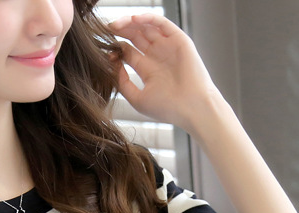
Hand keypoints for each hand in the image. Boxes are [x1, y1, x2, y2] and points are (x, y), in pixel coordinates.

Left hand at [109, 14, 221, 132]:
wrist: (192, 108)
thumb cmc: (168, 108)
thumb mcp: (137, 98)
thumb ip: (122, 83)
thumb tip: (114, 64)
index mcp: (148, 70)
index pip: (127, 51)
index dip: (115, 49)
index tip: (106, 51)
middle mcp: (157, 56)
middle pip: (135, 36)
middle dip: (120, 31)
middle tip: (106, 30)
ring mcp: (167, 47)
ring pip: (146, 27)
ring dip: (130, 23)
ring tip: (116, 25)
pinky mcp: (178, 40)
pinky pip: (161, 23)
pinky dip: (147, 18)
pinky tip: (133, 20)